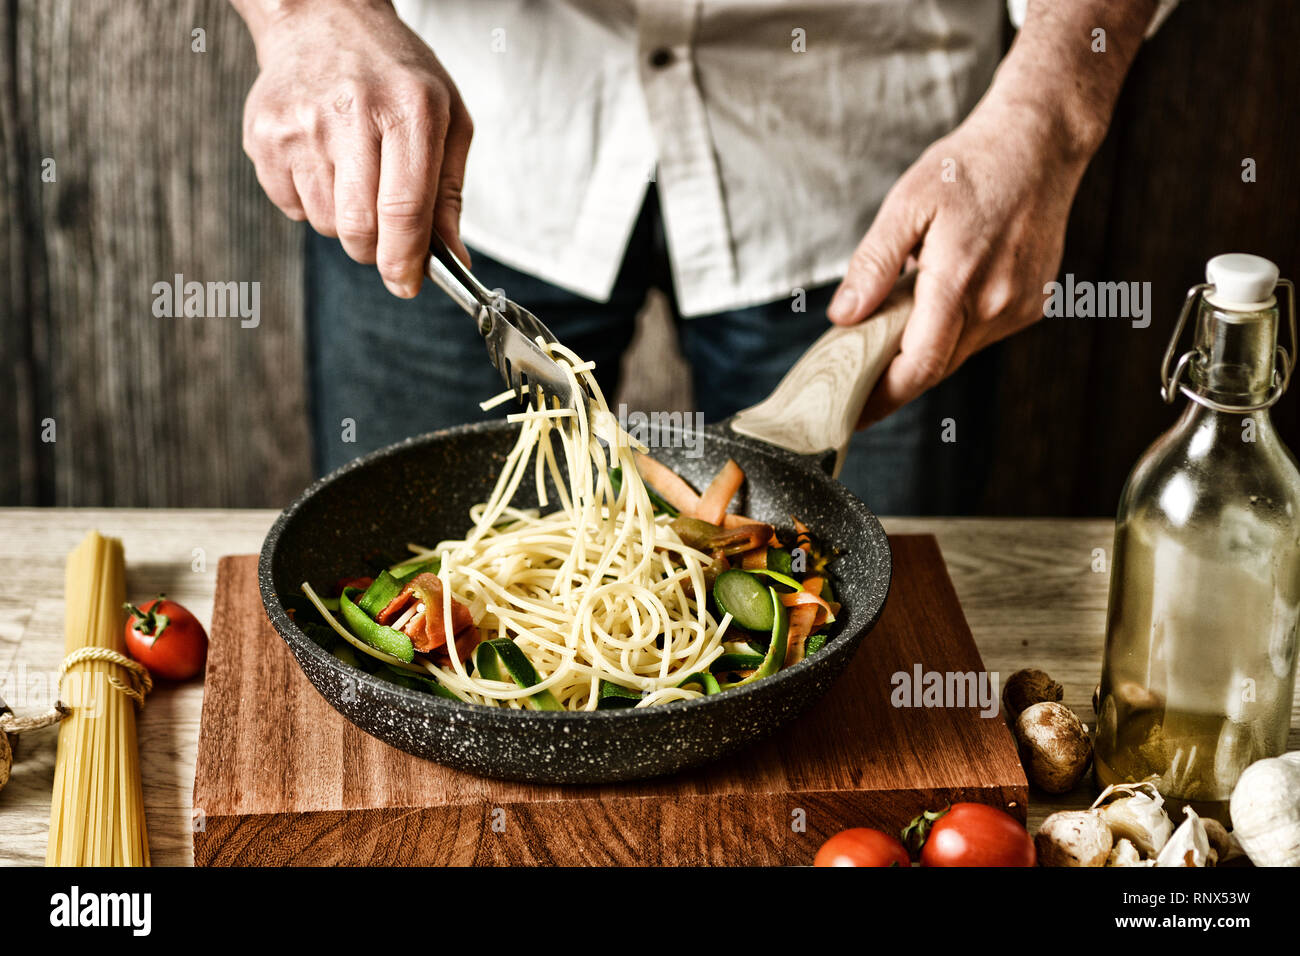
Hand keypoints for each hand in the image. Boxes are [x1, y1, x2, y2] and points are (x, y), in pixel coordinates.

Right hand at [238, 0, 471, 297]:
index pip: (405, 209)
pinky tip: (323, 163)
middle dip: (376, 250)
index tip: (408, 285)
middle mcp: (352, 111)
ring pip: (327, 224)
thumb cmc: (395, 74)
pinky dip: (312, 203)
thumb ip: (449, 194)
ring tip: (355, 176)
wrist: (322, 17)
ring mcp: (301, 123)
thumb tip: (454, 260)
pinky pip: (292, 207)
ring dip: (346, 223)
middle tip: (385, 235)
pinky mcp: (264, 133)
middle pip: (360, 227)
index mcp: (410, 108)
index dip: (406, 260)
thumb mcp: (447, 119)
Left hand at [827, 92, 1087, 424]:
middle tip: (851, 383)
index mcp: (960, 281)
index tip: (851, 415)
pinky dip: (950, 331)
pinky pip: (979, 335)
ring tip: (885, 334)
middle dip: (892, 381)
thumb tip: (844, 317)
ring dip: (921, 351)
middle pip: (935, 367)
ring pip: (958, 353)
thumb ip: (873, 266)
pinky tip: (933, 305)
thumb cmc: (968, 167)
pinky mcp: (1031, 304)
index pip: (918, 366)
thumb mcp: (906, 205)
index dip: (881, 398)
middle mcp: (997, 304)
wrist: (1040, 143)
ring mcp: (1019, 308)